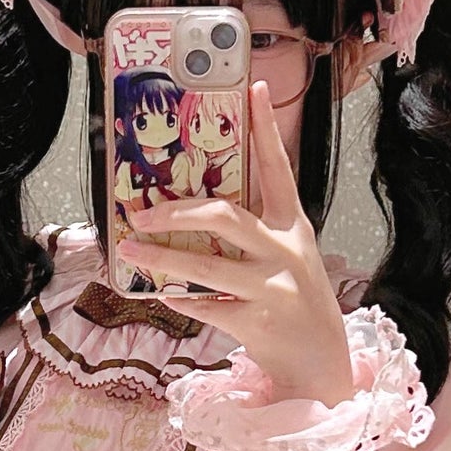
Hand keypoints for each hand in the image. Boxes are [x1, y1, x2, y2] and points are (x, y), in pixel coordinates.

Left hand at [126, 83, 354, 402]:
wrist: (321, 363)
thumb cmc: (294, 300)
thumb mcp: (287, 255)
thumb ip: (253, 230)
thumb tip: (192, 207)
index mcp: (293, 226)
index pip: (279, 169)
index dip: (266, 128)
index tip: (254, 87)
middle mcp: (285, 252)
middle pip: (225, 217)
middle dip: (177, 210)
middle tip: (142, 210)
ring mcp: (271, 288)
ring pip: (205, 266)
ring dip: (160, 258)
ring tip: (128, 250)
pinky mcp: (256, 322)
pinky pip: (204, 304)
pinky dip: (180, 298)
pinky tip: (161, 294)